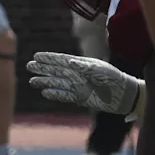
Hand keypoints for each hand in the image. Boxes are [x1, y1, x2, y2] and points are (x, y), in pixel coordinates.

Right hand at [27, 52, 144, 117]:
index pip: (62, 60)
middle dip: (43, 68)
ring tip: (32, 81)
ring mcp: (79, 86)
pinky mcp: (81, 98)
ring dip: (45, 82)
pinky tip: (45, 92)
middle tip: (29, 66)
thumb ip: (84, 66)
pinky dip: (55, 94)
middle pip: (56, 71)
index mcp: (82, 64)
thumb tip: (68, 62)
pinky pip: (64, 96)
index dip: (49, 58)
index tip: (36, 56)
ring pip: (58, 83)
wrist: (125, 96)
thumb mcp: (100, 70)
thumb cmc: (114, 79)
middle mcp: (78, 75)